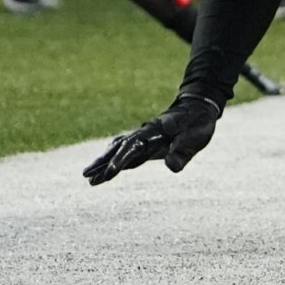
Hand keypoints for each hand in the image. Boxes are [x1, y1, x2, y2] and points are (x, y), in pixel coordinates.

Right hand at [83, 94, 220, 184]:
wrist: (199, 108)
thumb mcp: (197, 137)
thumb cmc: (198, 122)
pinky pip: (126, 152)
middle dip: (103, 162)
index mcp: (154, 131)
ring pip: (119, 150)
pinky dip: (114, 160)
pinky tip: (104, 168)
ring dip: (104, 161)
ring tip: (87, 176)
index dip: (121, 159)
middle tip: (86, 175)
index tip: (110, 171)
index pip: (133, 146)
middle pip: (119, 148)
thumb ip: (184, 151)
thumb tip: (171, 166)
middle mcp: (145, 134)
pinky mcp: (147, 143)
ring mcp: (144, 138)